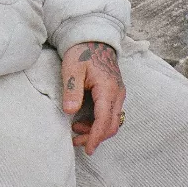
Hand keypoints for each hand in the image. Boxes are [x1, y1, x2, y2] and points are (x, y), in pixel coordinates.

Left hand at [61, 41, 125, 155]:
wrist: (92, 37)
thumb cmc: (81, 52)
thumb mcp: (72, 68)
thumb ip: (72, 89)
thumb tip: (70, 111)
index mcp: (108, 89)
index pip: (104, 120)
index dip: (96, 137)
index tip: (88, 149)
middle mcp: (117, 93)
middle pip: (111, 125)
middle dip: (95, 137)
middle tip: (77, 142)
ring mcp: (117, 93)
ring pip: (112, 121)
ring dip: (96, 130)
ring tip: (76, 130)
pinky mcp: (114, 92)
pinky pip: (110, 113)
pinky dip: (99, 122)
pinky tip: (83, 120)